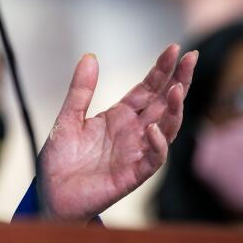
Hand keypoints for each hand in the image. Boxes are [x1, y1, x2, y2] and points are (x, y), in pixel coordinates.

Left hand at [38, 44, 197, 221]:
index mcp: (120, 116)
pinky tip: (154, 129)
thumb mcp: (68, 119)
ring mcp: (136, 153)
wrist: (51, 194)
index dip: (161, 70)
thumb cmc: (61, 160)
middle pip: (164, 104)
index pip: (148, 89)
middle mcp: (133, 132)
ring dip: (174, 110)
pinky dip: (157, 145)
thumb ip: (80, 91)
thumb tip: (90, 56)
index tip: (174, 48)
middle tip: (192, 58)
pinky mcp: (132, 175)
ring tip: (177, 89)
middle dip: (179, 81)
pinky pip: (153, 160)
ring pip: (166, 129)